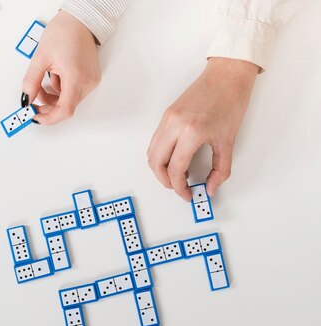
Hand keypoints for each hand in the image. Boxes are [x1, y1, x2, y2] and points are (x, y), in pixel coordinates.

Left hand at [21, 11, 100, 124]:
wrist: (79, 20)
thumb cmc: (64, 32)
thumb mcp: (40, 58)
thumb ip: (31, 82)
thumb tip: (26, 100)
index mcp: (76, 76)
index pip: (65, 110)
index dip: (49, 118)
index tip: (36, 118)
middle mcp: (87, 81)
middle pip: (67, 106)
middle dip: (48, 105)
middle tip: (34, 98)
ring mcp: (91, 80)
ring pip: (70, 100)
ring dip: (54, 97)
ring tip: (45, 80)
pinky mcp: (91, 78)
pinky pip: (74, 92)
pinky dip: (62, 90)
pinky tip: (56, 76)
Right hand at [147, 58, 258, 200]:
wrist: (227, 76)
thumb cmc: (230, 101)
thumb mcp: (228, 141)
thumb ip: (220, 169)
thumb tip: (211, 186)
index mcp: (191, 132)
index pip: (175, 169)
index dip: (179, 187)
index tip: (187, 194)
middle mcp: (174, 125)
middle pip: (156, 163)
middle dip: (165, 181)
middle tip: (178, 188)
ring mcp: (167, 119)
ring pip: (151, 153)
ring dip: (160, 168)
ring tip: (177, 175)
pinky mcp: (166, 115)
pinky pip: (155, 141)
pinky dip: (160, 155)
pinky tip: (176, 159)